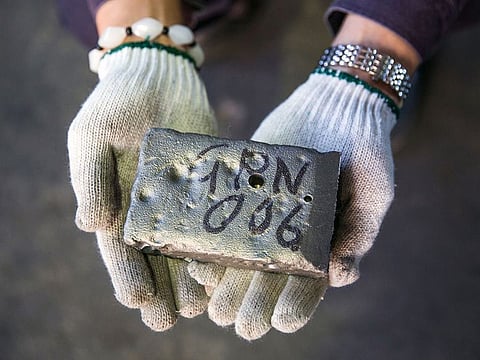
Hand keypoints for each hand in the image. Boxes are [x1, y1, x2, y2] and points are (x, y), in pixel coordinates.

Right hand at [68, 44, 216, 329]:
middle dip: (161, 289)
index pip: (120, 249)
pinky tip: (223, 264)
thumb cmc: (115, 105)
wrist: (157, 75)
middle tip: (171, 320)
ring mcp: (180, 198)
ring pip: (185, 245)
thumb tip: (90, 227)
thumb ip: (90, 180)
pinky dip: (216, 242)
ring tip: (198, 305)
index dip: (128, 276)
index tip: (138, 302)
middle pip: (155, 257)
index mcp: (117, 203)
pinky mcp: (207, 183)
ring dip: (190, 276)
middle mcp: (150, 208)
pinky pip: (212, 217)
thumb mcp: (91, 138)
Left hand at [189, 69, 396, 339]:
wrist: (339, 103)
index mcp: (321, 240)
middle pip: (269, 273)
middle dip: (253, 300)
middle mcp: (289, 229)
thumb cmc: (366, 151)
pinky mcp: (246, 183)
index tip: (281, 323)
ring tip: (213, 307)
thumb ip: (359, 235)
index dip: (295, 303)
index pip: (306, 281)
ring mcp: (265, 208)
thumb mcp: (374, 194)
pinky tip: (200, 259)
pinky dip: (213, 238)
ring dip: (228, 281)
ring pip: (244, 252)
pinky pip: (227, 214)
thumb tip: (339, 278)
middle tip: (237, 324)